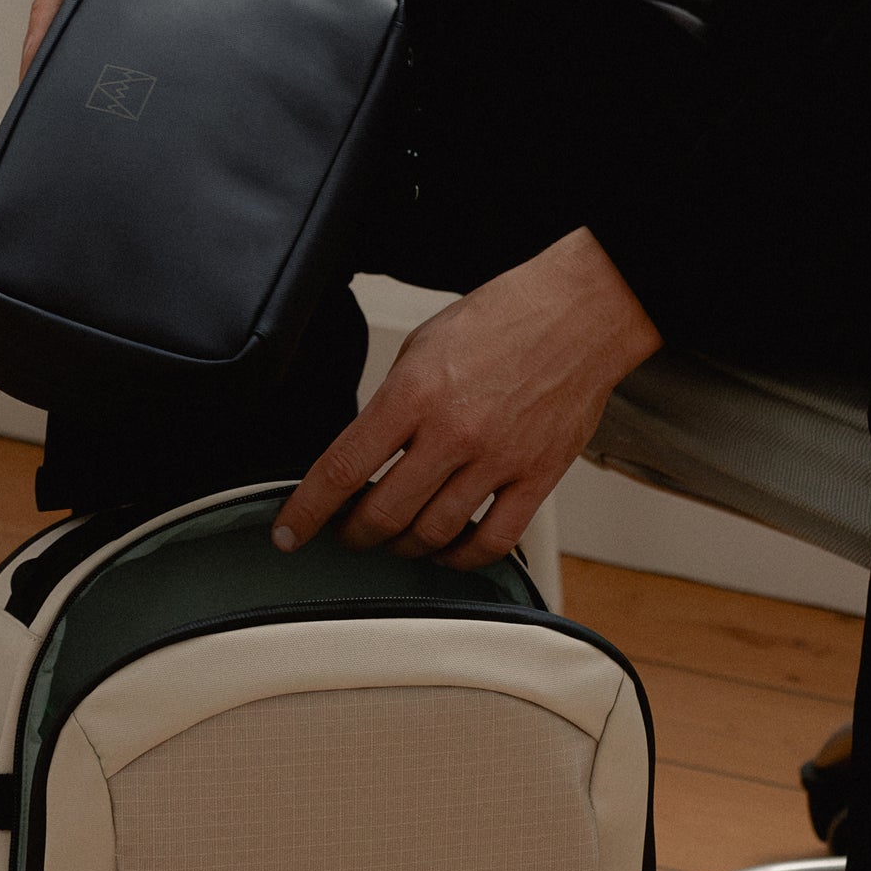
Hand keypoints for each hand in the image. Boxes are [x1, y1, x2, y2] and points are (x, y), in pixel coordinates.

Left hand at [272, 229, 662, 568]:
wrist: (581, 312)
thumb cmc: (505, 319)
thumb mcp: (423, 346)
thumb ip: (392, 403)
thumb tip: (366, 451)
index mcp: (415, 394)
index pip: (342, 468)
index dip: (306, 511)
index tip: (288, 532)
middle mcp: (453, 432)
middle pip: (383, 514)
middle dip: (353, 534)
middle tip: (347, 533)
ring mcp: (497, 460)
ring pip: (432, 534)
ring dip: (402, 547)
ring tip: (395, 539)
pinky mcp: (536, 478)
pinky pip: (492, 542)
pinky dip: (461, 558)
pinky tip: (448, 549)